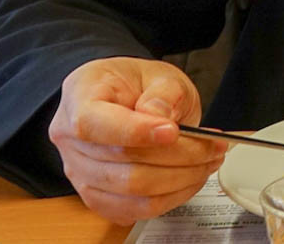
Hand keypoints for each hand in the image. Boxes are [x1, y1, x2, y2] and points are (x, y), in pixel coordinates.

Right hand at [48, 57, 225, 223]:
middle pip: (122, 162)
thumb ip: (163, 93)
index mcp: (79, 96)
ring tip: (208, 160)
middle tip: (213, 146)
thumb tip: (161, 118)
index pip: (93, 124)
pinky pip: (135, 209)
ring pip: (131, 191)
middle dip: (179, 157)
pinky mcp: (97, 197)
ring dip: (180, 180)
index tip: (174, 131)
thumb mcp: (159, 74)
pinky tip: (190, 177)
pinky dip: (171, 197)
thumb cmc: (137, 85)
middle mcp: (70, 138)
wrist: (127, 99)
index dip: (135, 132)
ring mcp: (80, 172)